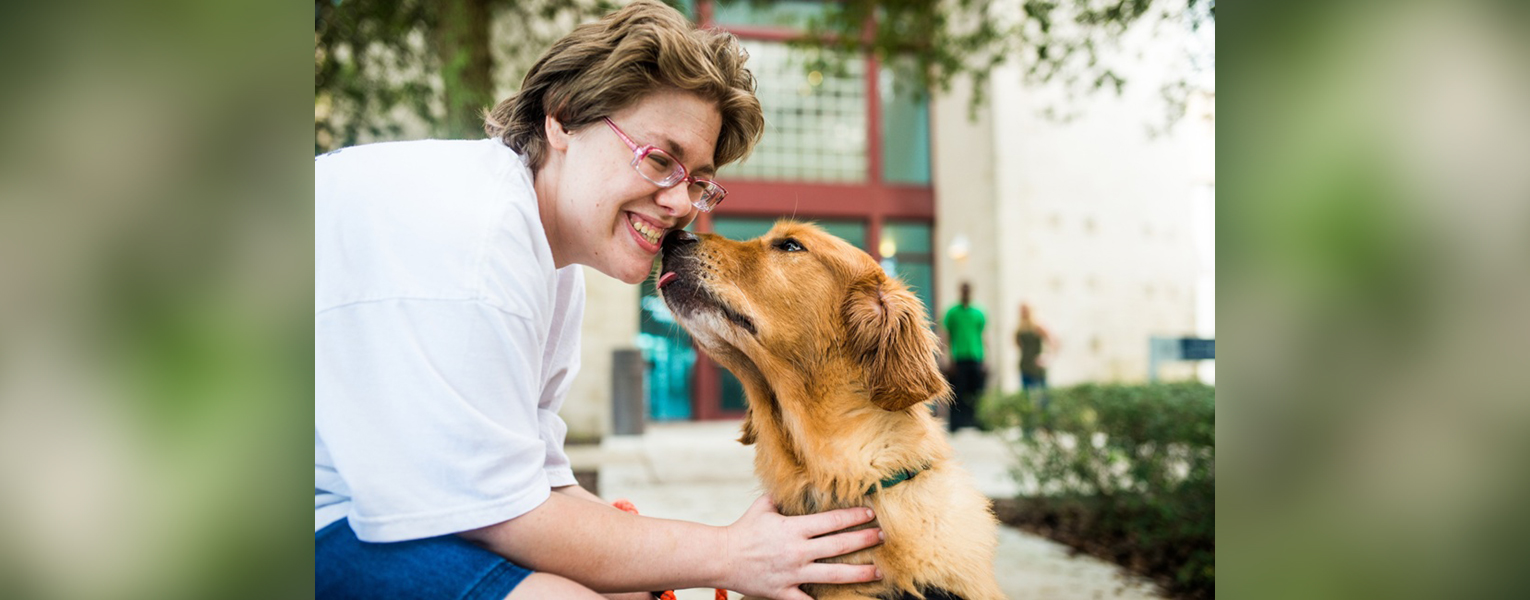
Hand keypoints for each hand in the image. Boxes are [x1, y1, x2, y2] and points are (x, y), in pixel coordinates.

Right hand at [720, 495, 882, 599]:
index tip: (871, 515)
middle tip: (883, 537)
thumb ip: (784, 499)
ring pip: (833, 574)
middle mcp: (797, 550)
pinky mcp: (783, 592)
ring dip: (858, 573)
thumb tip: (798, 486)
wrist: (721, 558)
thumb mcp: (764, 507)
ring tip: (877, 572)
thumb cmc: (744, 530)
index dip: (855, 517)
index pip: (833, 521)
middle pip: (839, 546)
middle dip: (864, 541)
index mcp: (794, 528)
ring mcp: (792, 573)